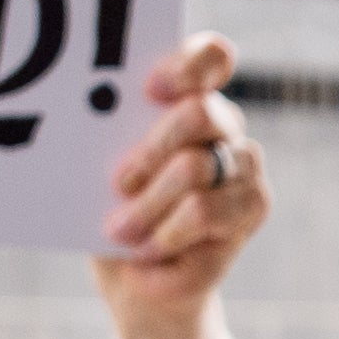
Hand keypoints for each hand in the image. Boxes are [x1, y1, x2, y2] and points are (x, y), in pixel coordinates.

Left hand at [95, 29, 264, 322]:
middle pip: (200, 113)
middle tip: (118, 183)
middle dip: (150, 150)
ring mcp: (244, 167)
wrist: (136, 280)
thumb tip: (85, 123)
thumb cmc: (110, 212)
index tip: (151, 90)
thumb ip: (107, 143)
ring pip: (197, 168)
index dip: (187, 66)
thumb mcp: (97, 172)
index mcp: (188, 97)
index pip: (211, 57)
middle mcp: (224, 126)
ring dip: (149, 204)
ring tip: (119, 230)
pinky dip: (167, 235)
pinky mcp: (252, 208)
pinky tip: (147, 251)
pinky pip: (205, 212)